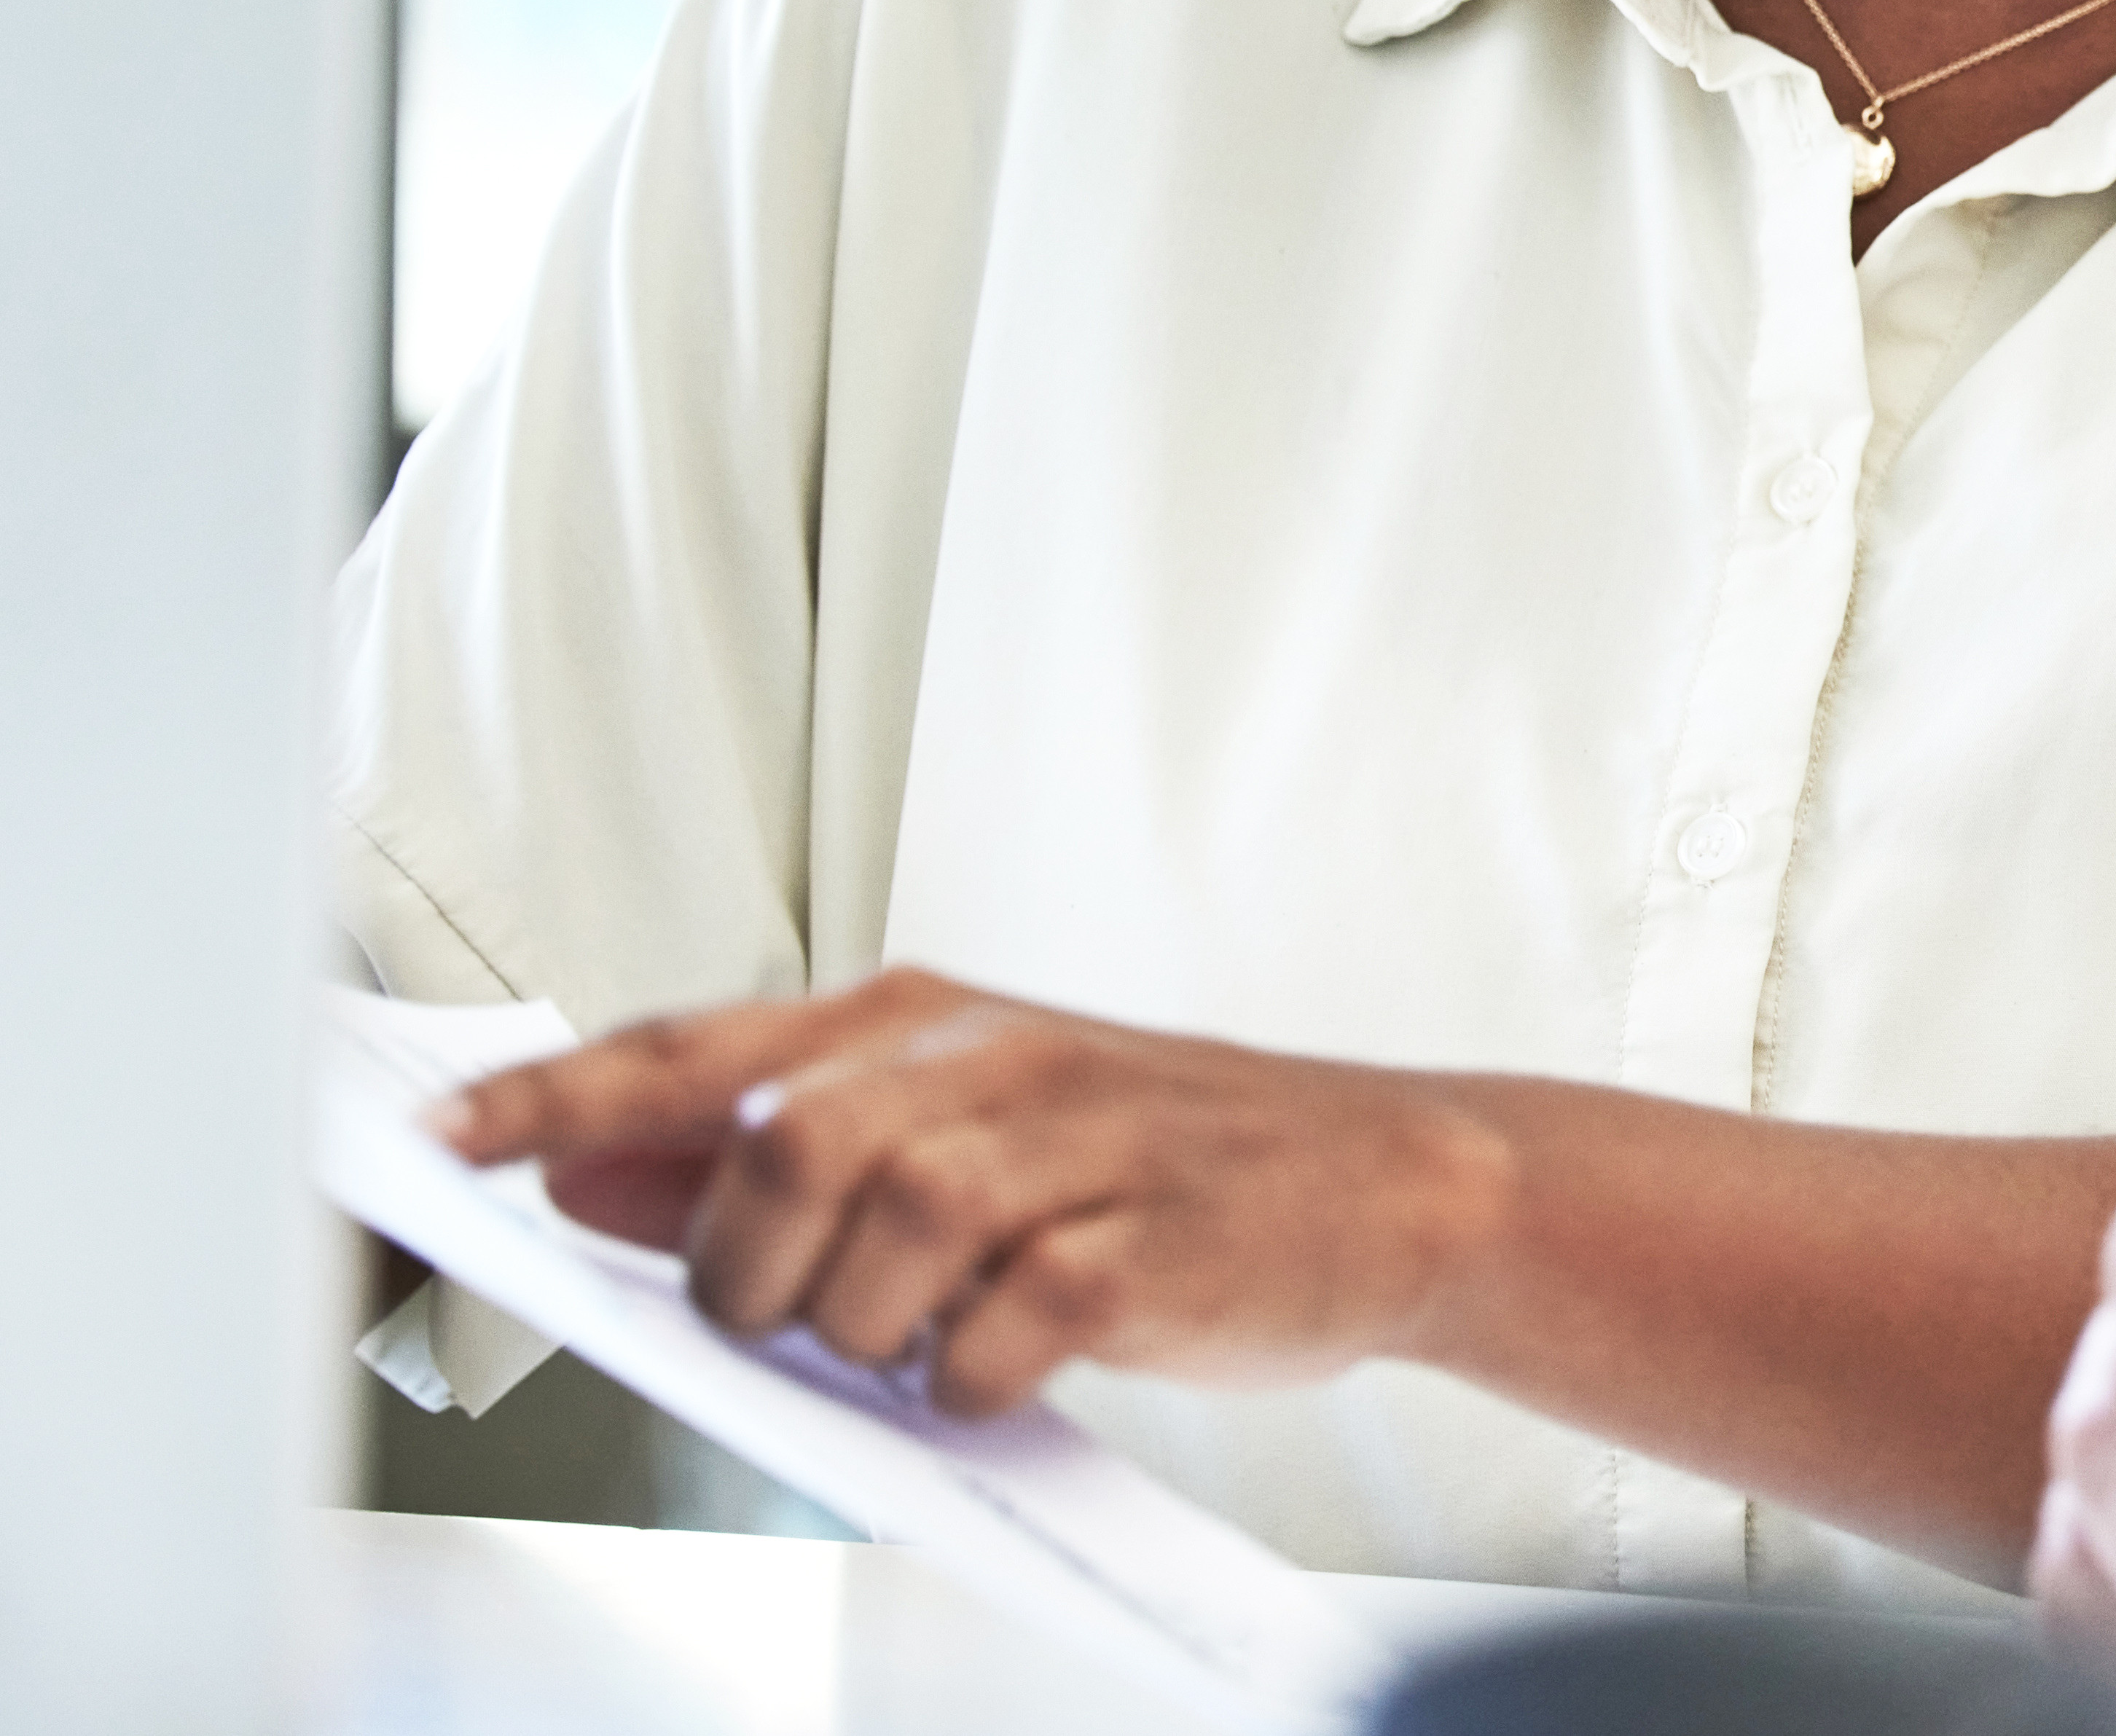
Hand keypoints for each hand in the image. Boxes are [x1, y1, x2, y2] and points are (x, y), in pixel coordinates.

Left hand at [431, 968, 1520, 1419]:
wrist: (1388, 1177)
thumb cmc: (1155, 1156)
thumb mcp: (965, 1116)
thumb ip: (774, 1139)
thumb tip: (580, 1170)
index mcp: (925, 1022)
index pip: (697, 1047)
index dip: (556, 1096)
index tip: (442, 1141)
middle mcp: (991, 1063)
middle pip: (784, 1147)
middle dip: (748, 1268)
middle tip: (786, 1319)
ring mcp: (1079, 1148)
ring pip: (885, 1235)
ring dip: (863, 1329)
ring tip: (906, 1346)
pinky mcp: (1148, 1249)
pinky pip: (1002, 1330)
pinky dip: (972, 1378)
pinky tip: (996, 1372)